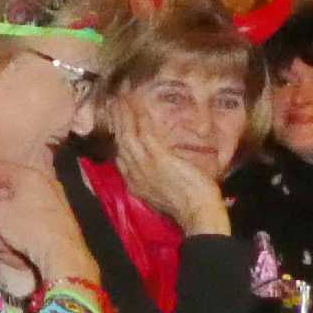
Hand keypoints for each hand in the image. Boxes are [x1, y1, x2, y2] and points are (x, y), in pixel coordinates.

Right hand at [0, 160, 97, 286]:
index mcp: (29, 175)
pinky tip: (4, 246)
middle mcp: (42, 184)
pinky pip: (26, 220)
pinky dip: (11, 230)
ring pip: (13, 209)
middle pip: (3, 192)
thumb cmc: (29, 227)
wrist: (63, 255)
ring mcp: (50, 202)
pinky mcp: (54, 221)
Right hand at [110, 99, 228, 234]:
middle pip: (121, 143)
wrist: (198, 215)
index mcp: (136, 184)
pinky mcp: (156, 157)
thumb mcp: (169, 194)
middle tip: (114, 103)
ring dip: (122, 114)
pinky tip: (132, 102)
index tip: (119, 125)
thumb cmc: (191, 207)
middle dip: (117, 122)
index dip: (120, 139)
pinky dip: (134, 115)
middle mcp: (134, 173)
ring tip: (119, 98)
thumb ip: (160, 180)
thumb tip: (164, 169)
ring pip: (127, 134)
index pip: (123, 157)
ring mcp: (144, 165)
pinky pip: (141, 131)